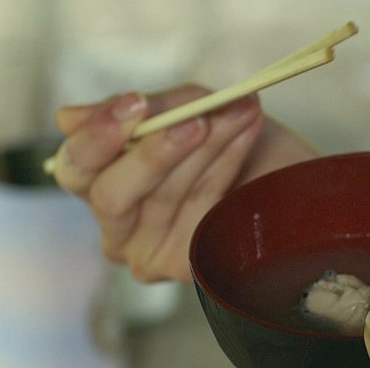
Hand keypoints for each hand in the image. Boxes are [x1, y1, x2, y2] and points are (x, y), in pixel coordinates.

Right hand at [50, 84, 317, 282]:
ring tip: (240, 112)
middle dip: (156, 151)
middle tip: (198, 119)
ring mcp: (149, 249)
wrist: (302, 176)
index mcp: (105, 178)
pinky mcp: (186, 265)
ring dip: (206, 148)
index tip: (136, 103)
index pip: (77, 166)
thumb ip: (147, 111)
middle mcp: (119, 221)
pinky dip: (225, 168)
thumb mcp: (195, 109)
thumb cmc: (239, 141)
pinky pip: (201, 213)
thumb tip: (68, 119)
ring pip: (163, 199)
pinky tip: (246, 139)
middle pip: (111, 193)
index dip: (99, 133)